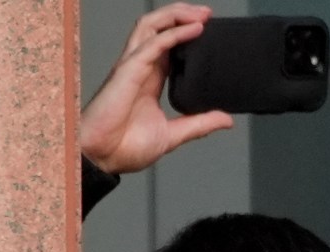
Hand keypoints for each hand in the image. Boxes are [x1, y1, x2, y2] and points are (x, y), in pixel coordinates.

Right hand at [78, 3, 234, 175]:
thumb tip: (226, 119)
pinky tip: (194, 30)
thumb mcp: (174, 134)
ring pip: (151, 26)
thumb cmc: (125, 147)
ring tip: (201, 14)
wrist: (104, 158)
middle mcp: (139, 68)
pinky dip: (174, 34)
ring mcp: (132, 67)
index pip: (166, 45)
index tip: (208, 29)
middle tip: (208, 14)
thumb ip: (199, 124)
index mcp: (149, 79)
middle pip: (157, 27)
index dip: (184, 32)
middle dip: (181, 14)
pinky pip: (152, 45)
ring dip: (176, 15)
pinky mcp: (128, 72)